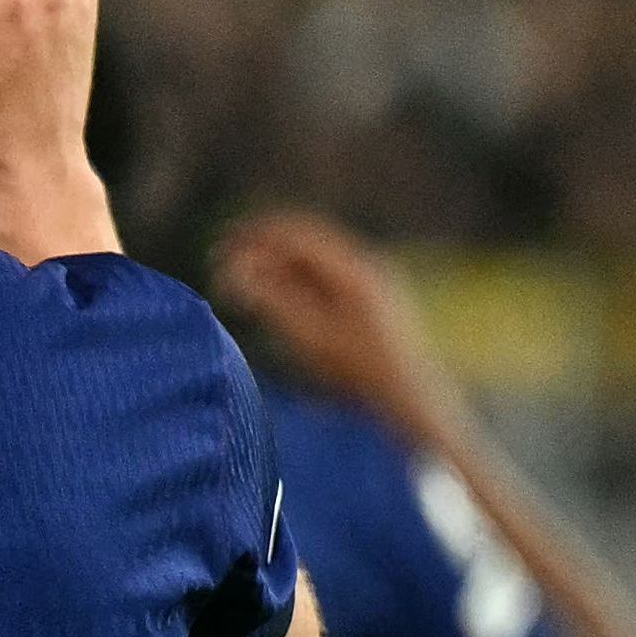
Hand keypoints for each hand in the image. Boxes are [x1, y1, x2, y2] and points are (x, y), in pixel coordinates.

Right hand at [214, 211, 455, 442]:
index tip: (222, 245)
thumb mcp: (307, 337)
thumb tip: (235, 271)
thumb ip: (269, 299)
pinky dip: (298, 281)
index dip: (255, 235)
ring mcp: (375, 284)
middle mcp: (367, 267)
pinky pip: (329, 279)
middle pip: (306, 242)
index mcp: (353, 269)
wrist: (413, 403)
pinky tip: (279, 300)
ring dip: (279, 265)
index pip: (296, 233)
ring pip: (316, 261)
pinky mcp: (375, 303)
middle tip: (227, 261)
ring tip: (246, 285)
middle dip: (264, 248)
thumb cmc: (359, 373)